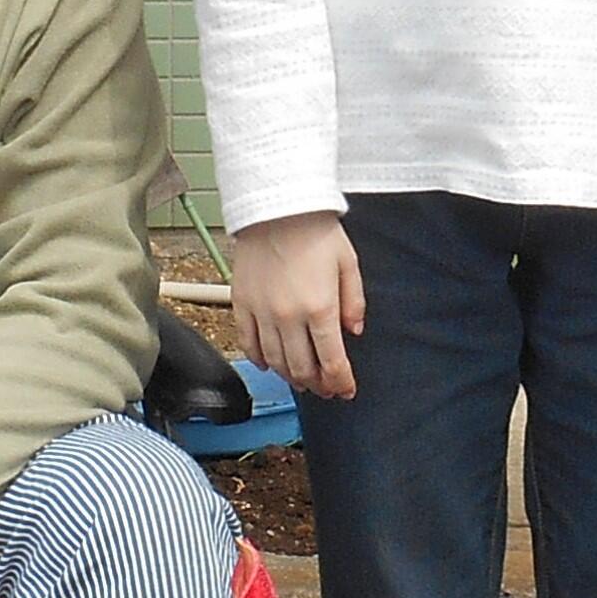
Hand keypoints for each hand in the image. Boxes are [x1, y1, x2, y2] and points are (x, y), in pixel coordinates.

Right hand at [229, 211, 365, 400]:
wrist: (277, 207)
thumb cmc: (315, 231)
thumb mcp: (348, 263)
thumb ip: (354, 302)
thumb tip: (353, 331)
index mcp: (320, 308)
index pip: (331, 361)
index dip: (340, 382)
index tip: (346, 390)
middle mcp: (289, 316)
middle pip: (303, 368)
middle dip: (318, 385)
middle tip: (327, 389)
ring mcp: (262, 312)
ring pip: (276, 362)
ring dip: (291, 377)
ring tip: (303, 380)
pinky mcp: (242, 304)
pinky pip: (249, 343)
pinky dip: (260, 360)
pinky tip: (271, 365)